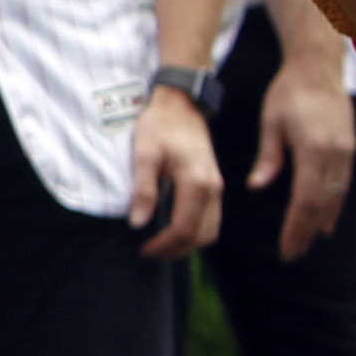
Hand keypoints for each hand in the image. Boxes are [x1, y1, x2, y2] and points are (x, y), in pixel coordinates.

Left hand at [130, 84, 222, 258]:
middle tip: (150, 252)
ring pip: (210, 231)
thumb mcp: (145, 154)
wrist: (181, 103)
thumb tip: (137, 223)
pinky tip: (174, 229)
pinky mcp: (215, 184)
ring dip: (188, 244)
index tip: (144, 249)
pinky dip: (196, 231)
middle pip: (201, 236)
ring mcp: (217, 186)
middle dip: (176, 250)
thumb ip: (143, 190)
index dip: (163, 245)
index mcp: (196, 182)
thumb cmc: (160, 124)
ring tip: (161, 245)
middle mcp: (213, 188)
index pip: (184, 229)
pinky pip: (212, 219)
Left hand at [251, 57, 355, 258]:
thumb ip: (268, 156)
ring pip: (337, 197)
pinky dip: (334, 205)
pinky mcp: (350, 147)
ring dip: (322, 222)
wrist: (319, 67)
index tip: (286, 248)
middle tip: (293, 254)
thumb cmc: (288, 92)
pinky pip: (343, 184)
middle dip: (307, 232)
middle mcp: (335, 153)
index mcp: (313, 148)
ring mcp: (347, 150)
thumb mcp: (271, 122)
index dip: (296, 228)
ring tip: (307, 242)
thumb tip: (257, 187)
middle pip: (323, 204)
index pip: (306, 199)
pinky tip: (324, 220)